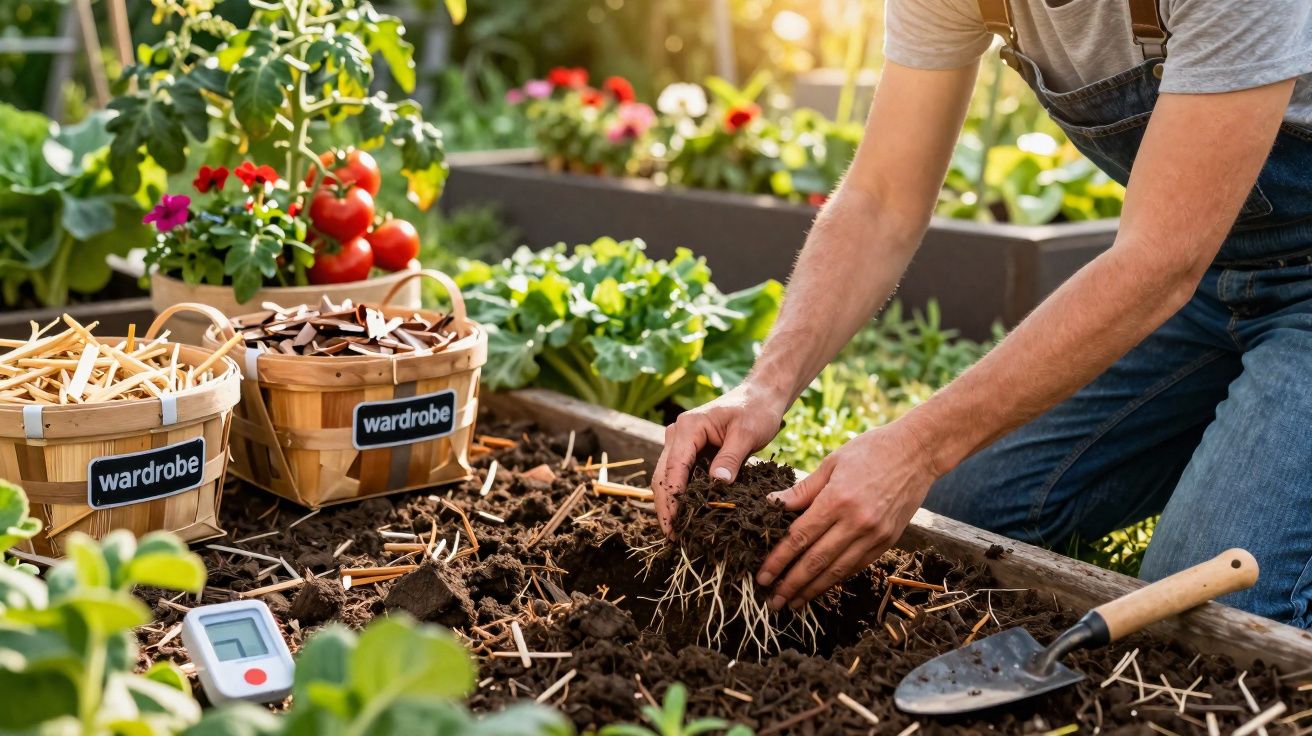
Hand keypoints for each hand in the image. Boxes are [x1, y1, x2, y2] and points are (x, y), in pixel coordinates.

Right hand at [651, 382, 789, 536]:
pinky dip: (681, 494)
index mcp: (688, 427)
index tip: (675, 524)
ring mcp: (681, 442)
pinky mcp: (689, 450)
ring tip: (678, 531)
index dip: (672, 499)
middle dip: (666, 507)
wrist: (761, 396)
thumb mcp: (747, 434)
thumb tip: (718, 484)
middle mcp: (678, 434)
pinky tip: (687, 514)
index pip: (673, 468)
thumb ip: (731, 458)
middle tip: (673, 536)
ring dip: (671, 503)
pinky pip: (680, 475)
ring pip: (667, 477)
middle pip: (663, 476)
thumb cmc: (756, 410)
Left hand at [756, 422, 939, 609]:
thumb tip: (772, 503)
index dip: (778, 560)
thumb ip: (803, 490)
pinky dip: (836, 580)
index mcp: (838, 500)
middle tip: (772, 600)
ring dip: (812, 589)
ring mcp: (875, 535)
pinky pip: (856, 566)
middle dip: (791, 584)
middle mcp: (857, 522)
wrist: (917, 452)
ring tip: (792, 603)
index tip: (762, 575)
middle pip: (816, 561)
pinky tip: (820, 588)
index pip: (800, 537)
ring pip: (837, 570)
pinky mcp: (887, 541)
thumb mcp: (832, 463)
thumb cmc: (871, 450)